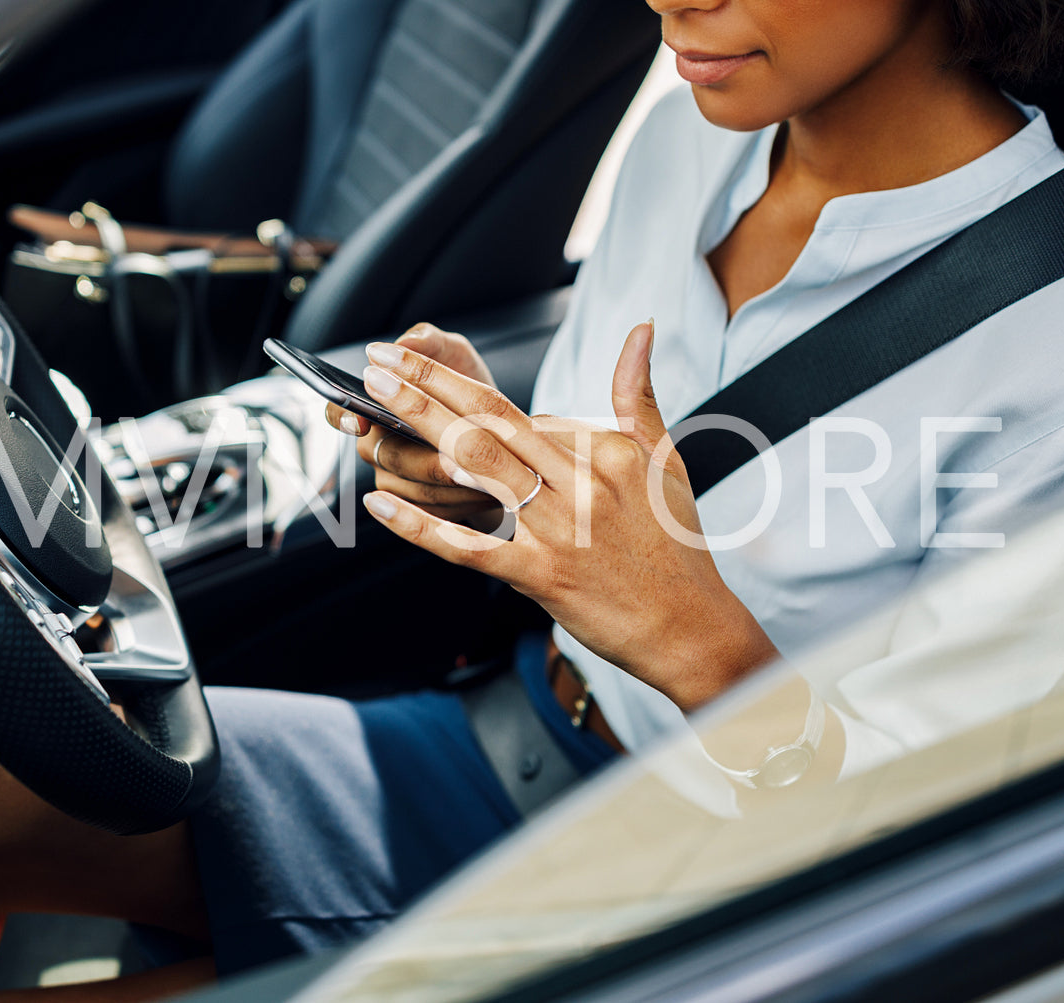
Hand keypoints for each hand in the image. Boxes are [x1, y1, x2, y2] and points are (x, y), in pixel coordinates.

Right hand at [326, 323, 499, 523]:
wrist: (506, 439)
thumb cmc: (470, 394)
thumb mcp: (457, 358)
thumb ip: (431, 342)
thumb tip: (406, 341)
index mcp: (377, 407)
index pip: (338, 410)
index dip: (341, 417)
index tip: (358, 421)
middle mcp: (379, 446)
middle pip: (388, 456)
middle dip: (426, 458)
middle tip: (459, 457)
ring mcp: (397, 482)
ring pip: (414, 490)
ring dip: (453, 482)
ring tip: (490, 474)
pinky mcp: (420, 511)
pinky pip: (435, 514)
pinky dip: (465, 501)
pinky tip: (489, 490)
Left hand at [356, 321, 779, 709]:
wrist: (689, 628)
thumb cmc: (675, 545)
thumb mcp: (666, 459)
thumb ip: (639, 394)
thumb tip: (640, 328)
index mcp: (606, 449)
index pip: (528, 417)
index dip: (487, 417)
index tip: (449, 404)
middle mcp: (580, 482)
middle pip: (489, 419)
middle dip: (427, 382)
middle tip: (380, 357)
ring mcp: (558, 529)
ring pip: (475, 463)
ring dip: (417, 423)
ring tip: (374, 395)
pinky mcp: (540, 575)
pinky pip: (470, 546)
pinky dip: (421, 526)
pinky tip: (380, 506)